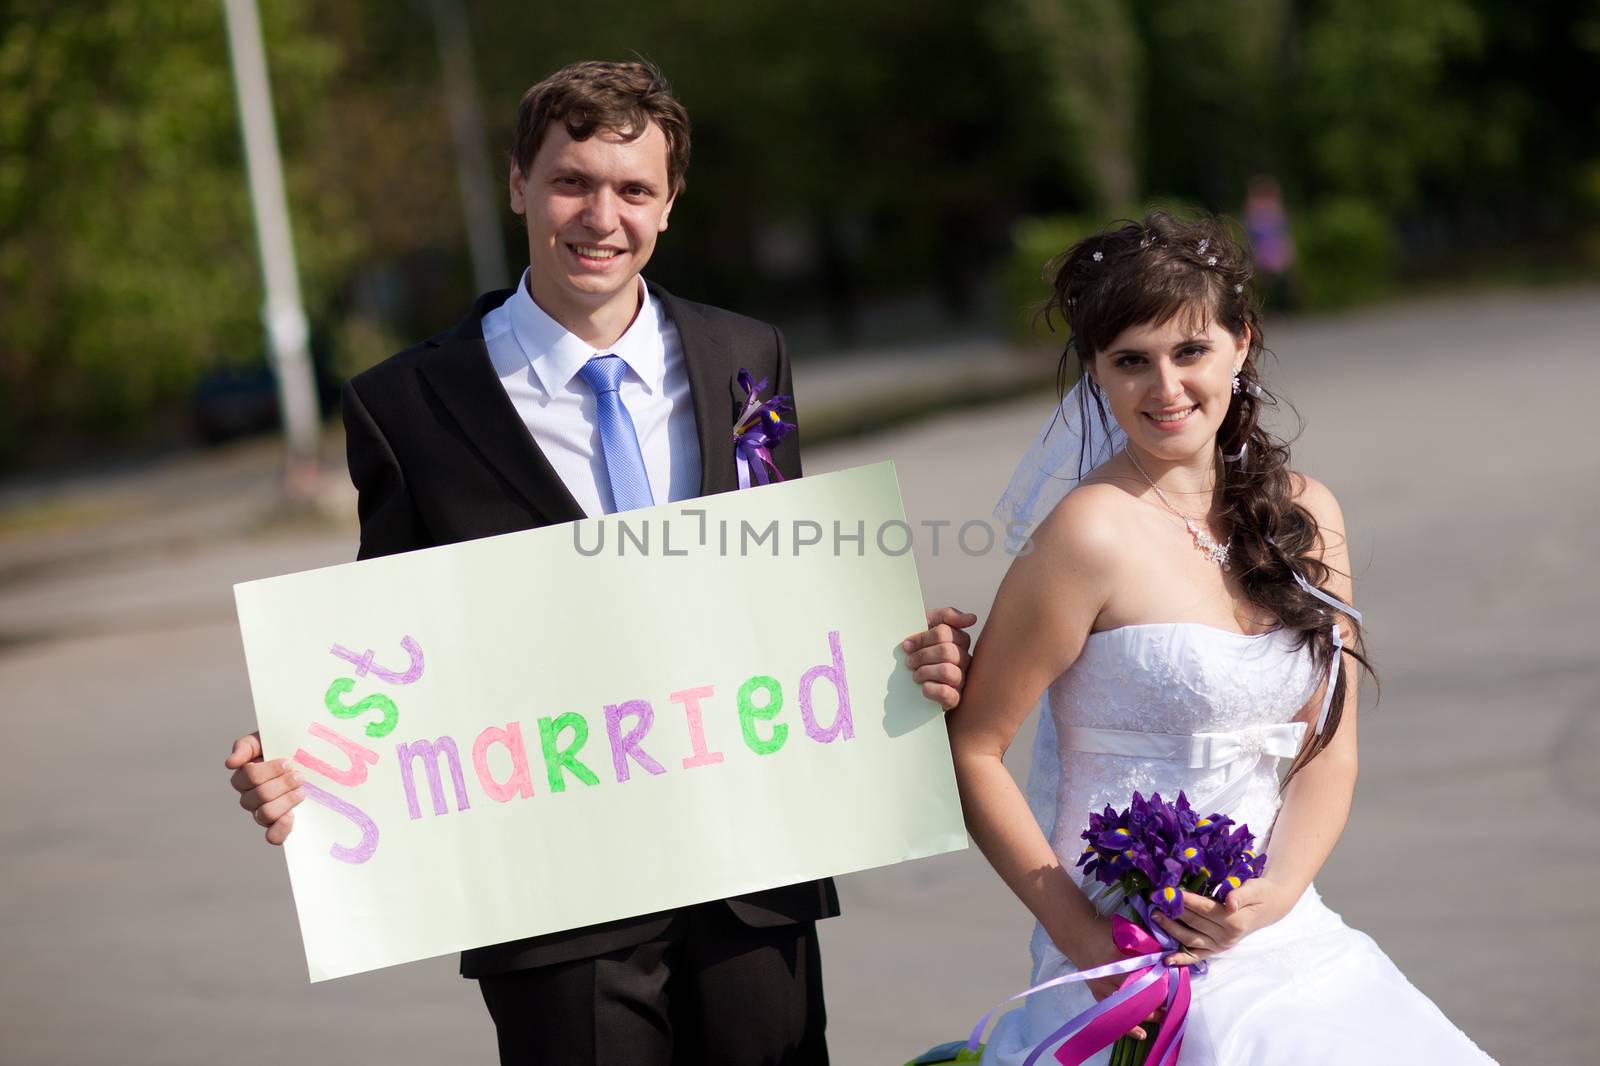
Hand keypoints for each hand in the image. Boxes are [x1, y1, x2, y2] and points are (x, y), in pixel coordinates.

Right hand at [225, 731, 303, 844]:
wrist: (305, 758)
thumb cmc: (282, 748)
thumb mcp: (264, 739)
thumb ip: (245, 746)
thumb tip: (230, 763)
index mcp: (244, 777)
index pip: (249, 776)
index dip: (270, 770)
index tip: (288, 762)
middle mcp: (250, 797)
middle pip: (260, 795)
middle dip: (283, 784)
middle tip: (300, 776)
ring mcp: (262, 813)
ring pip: (265, 814)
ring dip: (286, 801)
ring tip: (301, 791)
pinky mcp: (277, 826)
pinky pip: (273, 836)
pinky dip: (281, 829)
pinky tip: (291, 817)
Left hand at [901, 607, 975, 710]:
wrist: (899, 674)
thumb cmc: (916, 647)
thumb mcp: (926, 624)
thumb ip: (946, 616)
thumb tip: (972, 618)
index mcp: (959, 640)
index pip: (943, 633)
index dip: (921, 638)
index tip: (907, 645)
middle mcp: (964, 660)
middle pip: (946, 651)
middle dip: (922, 655)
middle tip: (909, 661)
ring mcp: (961, 680)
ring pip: (948, 671)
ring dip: (925, 672)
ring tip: (915, 675)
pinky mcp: (954, 700)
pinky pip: (948, 694)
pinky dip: (932, 690)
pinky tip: (923, 687)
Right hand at [1058, 917, 1160, 1041]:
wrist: (1077, 933)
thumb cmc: (1104, 929)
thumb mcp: (1126, 932)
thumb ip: (1146, 945)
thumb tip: (1167, 959)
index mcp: (1118, 956)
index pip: (1146, 974)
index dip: (1161, 982)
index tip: (1175, 986)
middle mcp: (1109, 974)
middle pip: (1138, 993)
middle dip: (1157, 1000)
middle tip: (1172, 1005)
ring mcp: (1102, 986)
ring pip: (1128, 1006)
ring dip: (1146, 1013)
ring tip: (1162, 1018)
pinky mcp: (1097, 992)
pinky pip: (1113, 1012)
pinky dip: (1127, 1024)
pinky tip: (1141, 1033)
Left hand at [1151, 880, 1292, 966]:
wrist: (1270, 907)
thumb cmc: (1261, 894)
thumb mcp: (1255, 889)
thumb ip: (1241, 895)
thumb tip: (1229, 902)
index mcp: (1235, 921)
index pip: (1204, 909)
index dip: (1186, 900)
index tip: (1169, 891)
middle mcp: (1227, 937)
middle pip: (1194, 922)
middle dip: (1174, 912)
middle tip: (1155, 900)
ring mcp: (1221, 946)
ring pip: (1191, 939)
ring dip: (1171, 929)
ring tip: (1155, 917)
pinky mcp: (1216, 950)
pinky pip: (1197, 956)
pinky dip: (1182, 959)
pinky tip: (1167, 960)